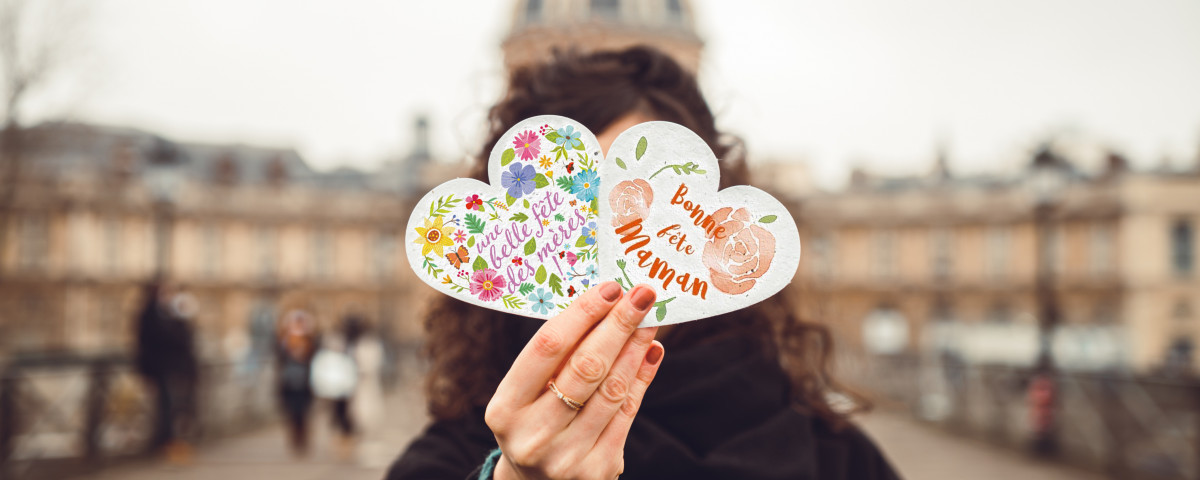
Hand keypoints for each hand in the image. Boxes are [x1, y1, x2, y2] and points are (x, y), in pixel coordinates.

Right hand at [485, 281, 663, 479]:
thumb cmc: (534, 423)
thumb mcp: (527, 394)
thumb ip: (559, 358)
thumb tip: (606, 305)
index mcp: (505, 409)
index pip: (547, 348)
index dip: (582, 314)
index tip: (610, 287)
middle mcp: (532, 435)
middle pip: (585, 367)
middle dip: (617, 325)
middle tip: (641, 294)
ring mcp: (566, 457)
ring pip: (612, 389)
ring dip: (636, 348)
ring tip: (650, 320)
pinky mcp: (598, 470)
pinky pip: (628, 413)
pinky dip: (642, 377)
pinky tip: (651, 353)